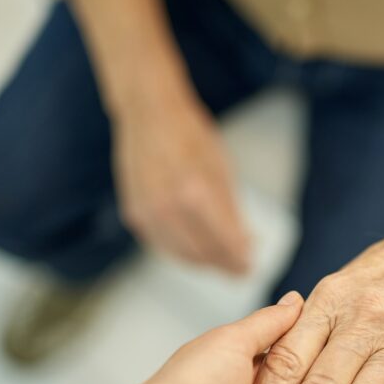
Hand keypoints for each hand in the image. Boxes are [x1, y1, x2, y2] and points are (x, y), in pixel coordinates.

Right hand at [113, 92, 249, 273]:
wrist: (149, 114)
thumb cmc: (190, 135)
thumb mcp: (222, 170)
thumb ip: (232, 211)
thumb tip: (245, 244)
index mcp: (197, 194)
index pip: (224, 243)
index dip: (239, 260)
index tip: (249, 267)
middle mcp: (169, 209)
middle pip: (203, 254)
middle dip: (224, 264)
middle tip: (239, 269)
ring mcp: (148, 213)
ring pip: (181, 254)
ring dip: (203, 262)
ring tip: (220, 260)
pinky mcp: (134, 214)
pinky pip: (161, 244)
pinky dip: (180, 251)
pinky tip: (194, 248)